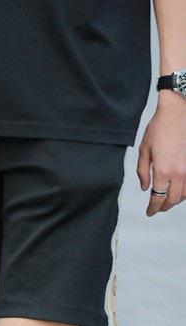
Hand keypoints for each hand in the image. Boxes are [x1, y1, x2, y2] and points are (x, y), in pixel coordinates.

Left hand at [137, 95, 185, 214]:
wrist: (177, 113)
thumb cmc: (160, 128)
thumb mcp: (144, 150)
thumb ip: (143, 172)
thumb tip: (145, 187)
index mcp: (163, 171)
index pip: (157, 198)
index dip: (153, 208)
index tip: (149, 212)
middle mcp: (179, 173)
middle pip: (173, 200)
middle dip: (164, 207)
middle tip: (156, 208)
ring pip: (185, 195)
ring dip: (175, 201)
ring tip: (167, 200)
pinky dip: (185, 192)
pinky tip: (179, 190)